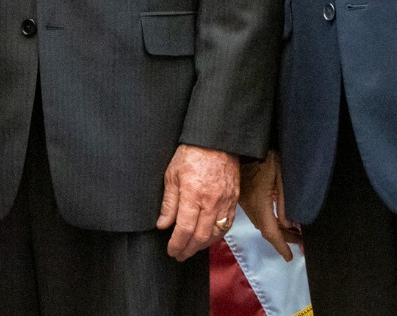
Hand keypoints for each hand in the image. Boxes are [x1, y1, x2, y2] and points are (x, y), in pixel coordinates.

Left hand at [156, 145, 239, 260]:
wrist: (216, 141)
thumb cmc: (191, 154)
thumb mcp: (172, 175)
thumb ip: (169, 203)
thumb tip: (163, 224)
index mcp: (193, 196)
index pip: (184, 229)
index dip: (177, 244)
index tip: (171, 250)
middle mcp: (211, 202)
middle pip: (200, 237)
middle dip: (189, 249)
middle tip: (179, 255)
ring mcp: (225, 202)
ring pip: (216, 234)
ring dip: (203, 245)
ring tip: (192, 248)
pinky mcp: (234, 200)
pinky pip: (227, 224)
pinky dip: (217, 235)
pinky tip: (209, 238)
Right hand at [238, 152, 302, 259]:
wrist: (243, 147)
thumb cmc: (265, 158)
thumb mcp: (280, 176)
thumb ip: (285, 201)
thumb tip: (288, 223)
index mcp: (260, 202)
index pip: (271, 231)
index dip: (281, 245)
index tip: (289, 257)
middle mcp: (250, 206)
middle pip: (266, 230)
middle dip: (282, 238)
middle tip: (298, 241)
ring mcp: (245, 203)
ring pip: (261, 224)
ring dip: (276, 230)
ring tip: (292, 232)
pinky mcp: (244, 198)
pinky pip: (257, 216)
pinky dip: (269, 222)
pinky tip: (278, 219)